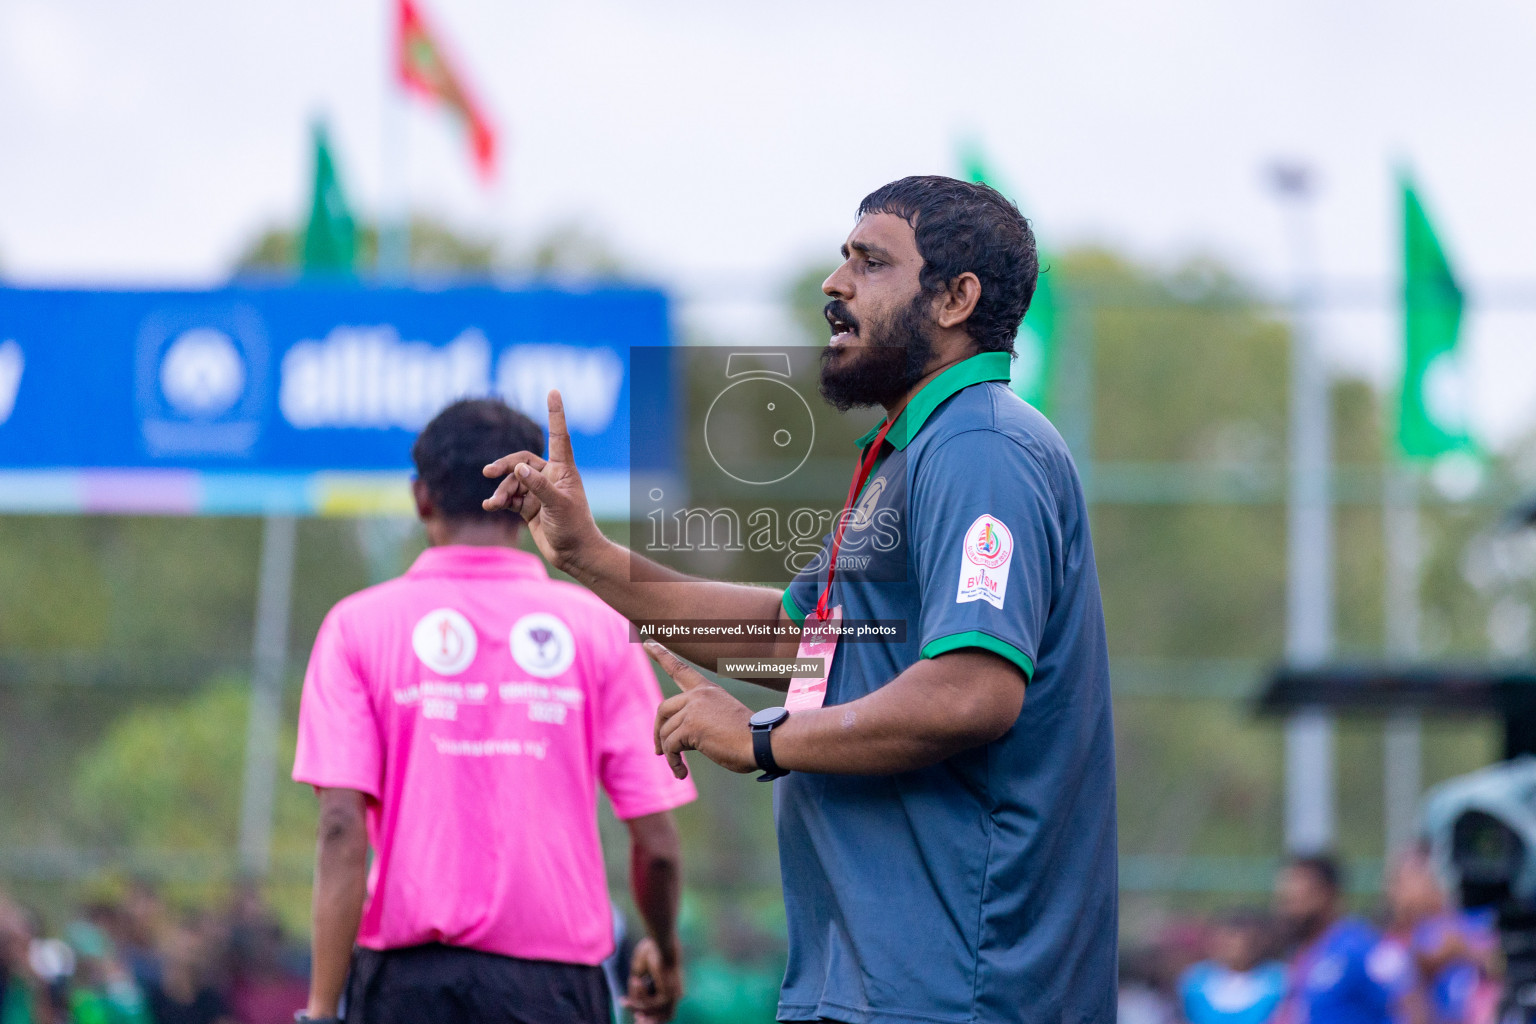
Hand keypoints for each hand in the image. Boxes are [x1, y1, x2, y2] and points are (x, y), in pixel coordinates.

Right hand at [482, 390, 603, 571]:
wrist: (573, 555)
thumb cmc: (574, 528)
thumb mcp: (558, 505)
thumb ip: (538, 486)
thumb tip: (518, 468)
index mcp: (564, 470)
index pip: (559, 436)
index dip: (555, 414)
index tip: (553, 392)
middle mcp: (550, 477)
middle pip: (522, 460)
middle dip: (505, 465)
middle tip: (488, 472)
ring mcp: (538, 492)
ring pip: (512, 481)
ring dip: (501, 490)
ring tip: (494, 504)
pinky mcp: (528, 507)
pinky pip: (508, 497)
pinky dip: (498, 500)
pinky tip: (489, 506)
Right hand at [623, 936, 682, 1023]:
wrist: (660, 940)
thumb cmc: (651, 950)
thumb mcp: (640, 971)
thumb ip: (636, 988)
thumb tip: (630, 1002)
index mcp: (672, 987)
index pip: (664, 1010)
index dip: (650, 1016)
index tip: (636, 1017)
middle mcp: (676, 993)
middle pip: (664, 1017)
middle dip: (647, 1021)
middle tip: (635, 1020)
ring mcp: (673, 995)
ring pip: (652, 1011)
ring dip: (637, 1004)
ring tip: (633, 982)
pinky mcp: (667, 994)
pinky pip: (648, 1004)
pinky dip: (639, 995)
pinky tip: (636, 980)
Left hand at [647, 641, 755, 777]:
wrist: (762, 742)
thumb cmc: (747, 738)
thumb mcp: (721, 720)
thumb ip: (698, 721)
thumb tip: (673, 741)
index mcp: (707, 690)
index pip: (679, 668)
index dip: (662, 655)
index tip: (648, 642)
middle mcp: (698, 695)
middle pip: (662, 709)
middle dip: (657, 732)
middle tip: (658, 751)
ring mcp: (693, 709)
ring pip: (665, 732)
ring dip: (668, 753)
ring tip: (678, 768)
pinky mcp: (691, 726)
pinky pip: (671, 746)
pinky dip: (672, 762)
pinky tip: (681, 773)